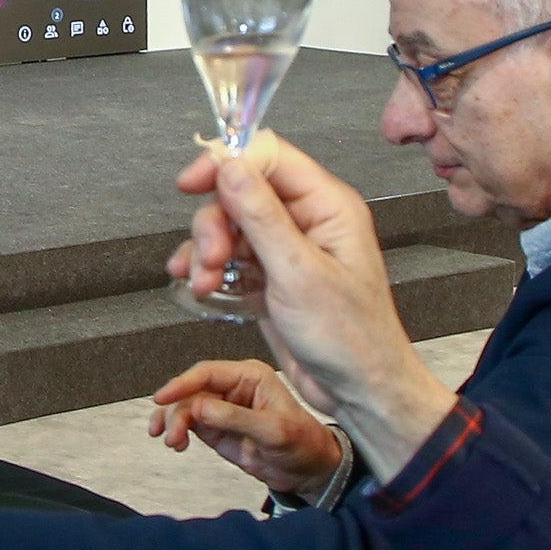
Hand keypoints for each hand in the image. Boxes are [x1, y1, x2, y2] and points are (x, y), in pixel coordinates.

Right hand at [147, 359, 343, 496]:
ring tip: (173, 442)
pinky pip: (189, 424)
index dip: (182, 383)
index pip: (208, 373)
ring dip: (174, 423)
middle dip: (176, 410)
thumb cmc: (303, 444)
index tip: (163, 397)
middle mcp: (234, 388)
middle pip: (191, 391)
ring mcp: (223, 408)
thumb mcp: (274, 431)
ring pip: (186, 408)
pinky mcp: (217, 428)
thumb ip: (236, 418)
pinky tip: (178, 444)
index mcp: (250, 376)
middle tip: (172, 434)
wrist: (310, 471)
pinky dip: (178, 432)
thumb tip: (200, 407)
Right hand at [169, 133, 455, 473]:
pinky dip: (210, 270)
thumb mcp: (299, 273)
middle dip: (214, 222)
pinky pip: (229, 257)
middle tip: (210, 256)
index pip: (269, 158)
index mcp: (327, 207)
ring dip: (207, 250)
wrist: (359, 391)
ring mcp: (287, 249)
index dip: (226, 163)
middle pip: (240, 192)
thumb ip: (262, 215)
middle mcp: (308, 221)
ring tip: (205, 280)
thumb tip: (232, 167)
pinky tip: (204, 287)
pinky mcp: (270, 277)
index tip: (191, 182)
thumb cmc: (351, 339)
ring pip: (229, 225)